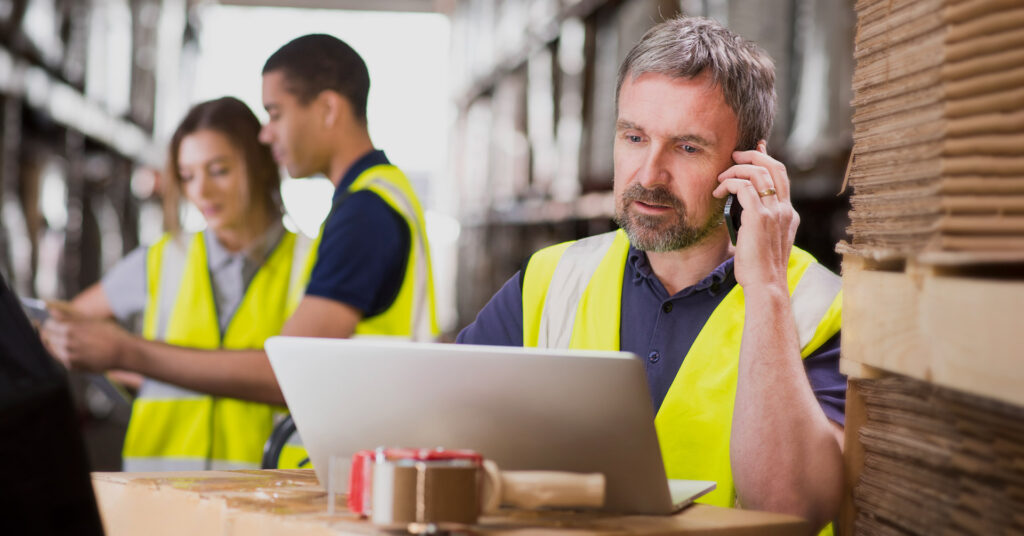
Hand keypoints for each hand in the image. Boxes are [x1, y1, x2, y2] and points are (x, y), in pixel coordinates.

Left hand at [41, 309, 131, 372]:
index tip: (54, 323)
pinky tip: (76, 349)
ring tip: (71, 341)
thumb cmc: (109, 334)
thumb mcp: (90, 321)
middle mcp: (65, 344)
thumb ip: (68, 317)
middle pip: (48, 337)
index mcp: (68, 329)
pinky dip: (64, 353)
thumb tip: (50, 311)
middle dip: (52, 333)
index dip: (50, 323)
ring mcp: (68, 356)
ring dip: (57, 344)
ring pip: (53, 348)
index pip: (48, 325)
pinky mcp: (72, 366)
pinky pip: (61, 358)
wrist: (123, 352)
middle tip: (61, 332)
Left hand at [712, 140, 799, 289]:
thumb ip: (759, 223)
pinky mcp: (760, 217)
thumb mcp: (764, 241)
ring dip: (736, 170)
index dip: (767, 159)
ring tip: (721, 178)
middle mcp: (785, 209)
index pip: (781, 176)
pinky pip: (744, 187)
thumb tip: (742, 212)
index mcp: (788, 214)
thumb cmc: (759, 268)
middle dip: (753, 155)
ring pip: (758, 173)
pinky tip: (718, 191)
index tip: (755, 149)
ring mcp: (775, 212)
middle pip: (774, 167)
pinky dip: (729, 183)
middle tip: (734, 155)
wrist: (766, 284)